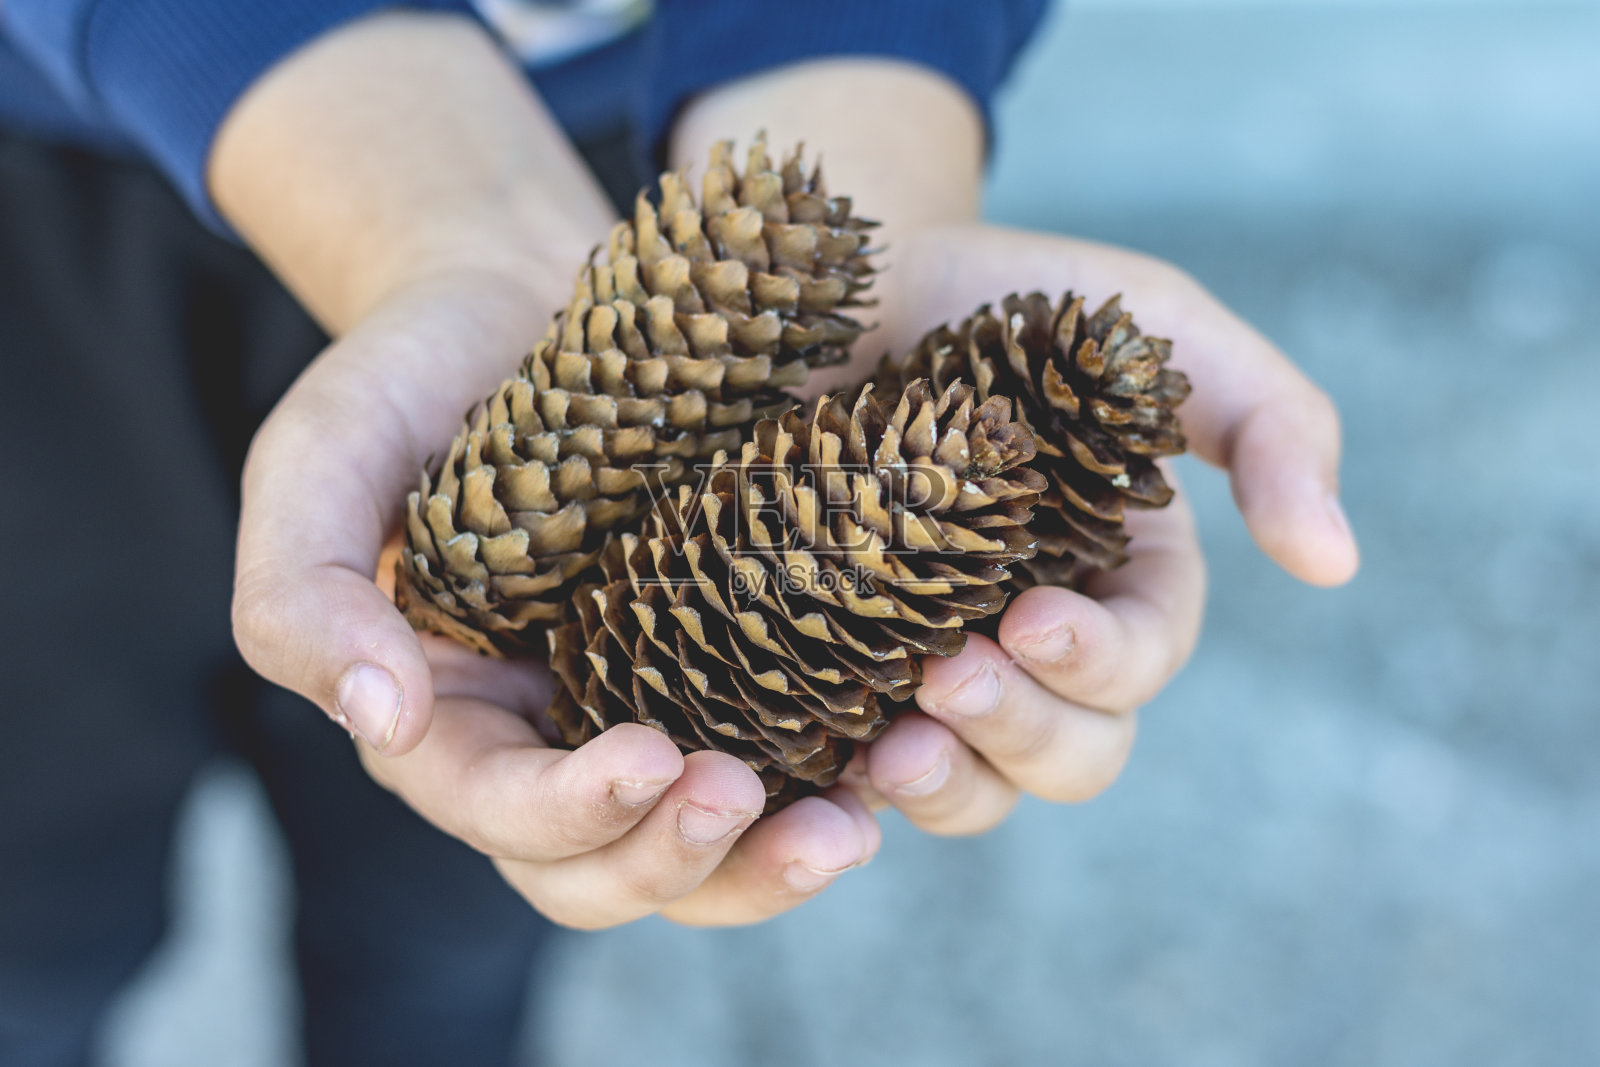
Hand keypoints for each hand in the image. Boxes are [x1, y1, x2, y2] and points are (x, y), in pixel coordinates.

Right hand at [232, 272, 879, 927]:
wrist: (520, 296)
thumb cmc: (409, 374)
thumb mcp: (318, 457)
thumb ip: (301, 589)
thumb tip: (380, 720)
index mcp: (441, 719)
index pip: (494, 811)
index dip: (568, 813)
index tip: (652, 760)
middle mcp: (543, 738)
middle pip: (601, 870)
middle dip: (675, 861)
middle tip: (749, 800)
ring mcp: (641, 705)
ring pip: (695, 845)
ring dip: (765, 862)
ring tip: (848, 827)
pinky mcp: (728, 661)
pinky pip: (776, 754)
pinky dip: (824, 780)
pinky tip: (886, 759)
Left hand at [838, 222, 1359, 831]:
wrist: (846, 282)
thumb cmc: (1010, 305)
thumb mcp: (1158, 327)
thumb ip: (1270, 423)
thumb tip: (1334, 562)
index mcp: (1123, 578)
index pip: (1142, 659)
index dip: (1101, 662)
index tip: (1031, 620)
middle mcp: (1033, 640)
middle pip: (1071, 751)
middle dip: (1024, 734)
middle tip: (950, 683)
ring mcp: (931, 663)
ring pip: (973, 783)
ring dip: (945, 787)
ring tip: (887, 752)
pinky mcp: (833, 671)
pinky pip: (849, 767)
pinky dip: (844, 794)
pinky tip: (816, 774)